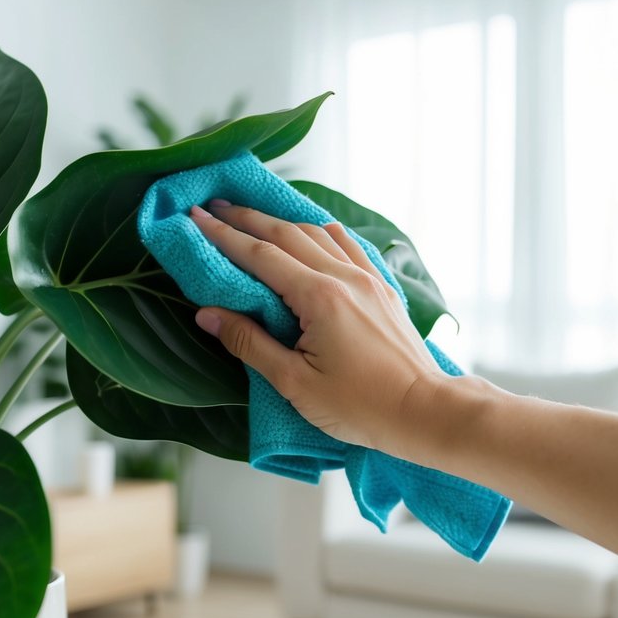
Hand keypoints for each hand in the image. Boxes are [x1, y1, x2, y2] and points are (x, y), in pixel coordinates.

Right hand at [189, 201, 448, 455]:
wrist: (422, 411)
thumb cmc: (359, 406)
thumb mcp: (294, 383)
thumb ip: (249, 343)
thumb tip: (208, 314)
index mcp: (318, 297)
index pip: (259, 255)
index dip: (223, 235)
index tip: (195, 217)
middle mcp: (344, 276)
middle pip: (286, 233)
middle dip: (246, 218)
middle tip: (214, 206)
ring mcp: (367, 278)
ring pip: (317, 232)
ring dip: (281, 220)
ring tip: (254, 215)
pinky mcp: (382, 288)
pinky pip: (347, 244)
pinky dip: (320, 231)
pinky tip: (311, 231)